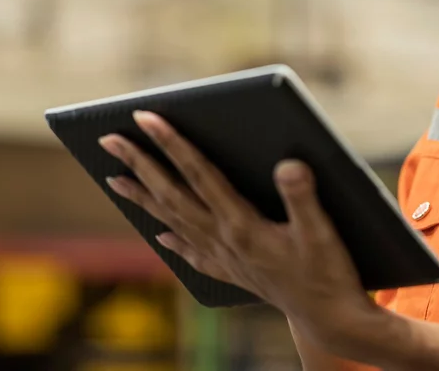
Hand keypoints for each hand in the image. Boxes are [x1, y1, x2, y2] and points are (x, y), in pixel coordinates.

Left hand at [99, 111, 383, 357]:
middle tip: (107, 138)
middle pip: (172, 195)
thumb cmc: (328, 274)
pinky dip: (174, 241)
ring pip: (173, 221)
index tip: (145, 117)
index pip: (198, 173)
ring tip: (114, 179)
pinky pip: (193, 254)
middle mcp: (224, 239)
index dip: (171, 142)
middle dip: (139, 164)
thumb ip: (303, 196)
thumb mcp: (323, 232)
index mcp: (241, 224)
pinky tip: (160, 235)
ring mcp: (225, 257)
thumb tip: (288, 162)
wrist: (331, 322)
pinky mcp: (234, 272)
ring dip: (143, 198)